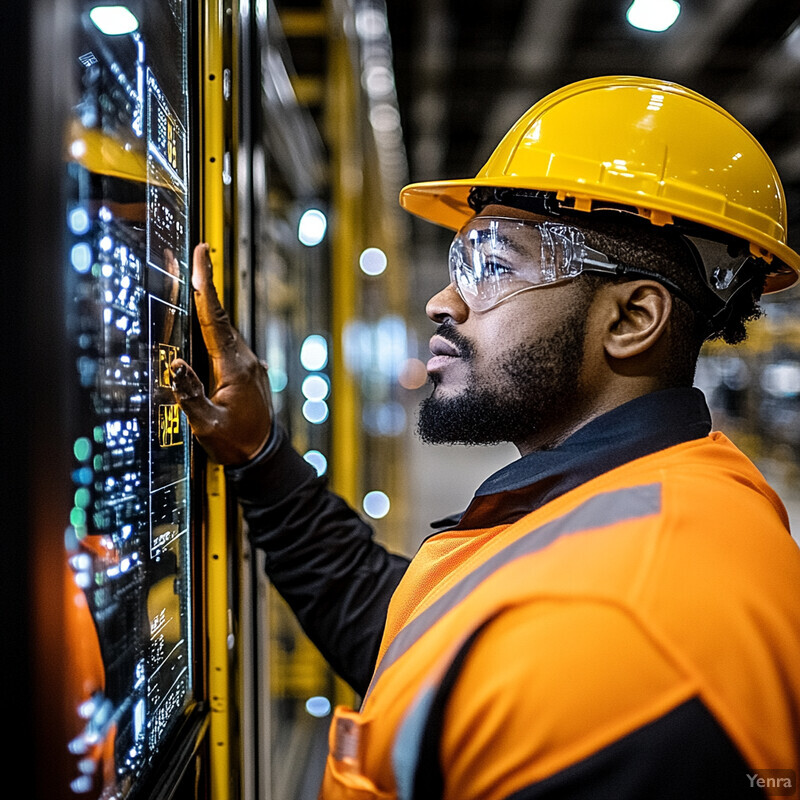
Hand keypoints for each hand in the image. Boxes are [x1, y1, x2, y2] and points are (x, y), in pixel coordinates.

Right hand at [170, 243, 272, 464]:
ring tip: (194, 281)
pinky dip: (215, 328)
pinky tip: (205, 324)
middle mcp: (246, 360)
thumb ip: (190, 395)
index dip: (205, 285)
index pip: (215, 318)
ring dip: (210, 306)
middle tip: (195, 255)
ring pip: (225, 329)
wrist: (263, 457)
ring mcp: (250, 365)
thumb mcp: (207, 425)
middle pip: (221, 316)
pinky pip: (229, 344)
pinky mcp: (248, 372)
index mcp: (235, 367)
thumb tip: (174, 365)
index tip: (203, 255)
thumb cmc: (236, 443)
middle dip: (206, 284)